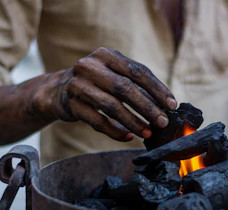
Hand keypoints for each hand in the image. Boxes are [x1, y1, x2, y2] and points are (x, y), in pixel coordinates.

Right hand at [42, 47, 176, 140]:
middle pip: (125, 88)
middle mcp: (90, 66)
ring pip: (111, 106)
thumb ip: (135, 85)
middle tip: (162, 121)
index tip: (171, 104)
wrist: (56, 91)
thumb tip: (165, 105)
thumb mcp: (112, 74)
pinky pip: (97, 121)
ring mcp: (77, 85)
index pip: (137, 71)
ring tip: (148, 132)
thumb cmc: (95, 83)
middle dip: (147, 107)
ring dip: (133, 121)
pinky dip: (115, 131)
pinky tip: (128, 137)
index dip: (157, 88)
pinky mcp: (71, 104)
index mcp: (106, 55)